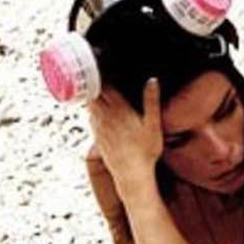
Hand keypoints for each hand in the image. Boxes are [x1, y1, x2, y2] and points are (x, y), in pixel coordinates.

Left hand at [87, 79, 162, 194]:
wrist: (131, 176)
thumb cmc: (144, 152)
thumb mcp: (153, 125)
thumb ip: (151, 101)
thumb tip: (152, 81)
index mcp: (119, 109)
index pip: (104, 84)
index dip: (102, 74)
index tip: (103, 67)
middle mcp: (105, 117)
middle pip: (93, 93)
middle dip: (95, 84)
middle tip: (98, 75)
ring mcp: (98, 128)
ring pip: (90, 106)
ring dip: (94, 98)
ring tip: (98, 91)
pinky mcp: (97, 138)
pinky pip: (91, 120)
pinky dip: (94, 113)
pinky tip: (101, 113)